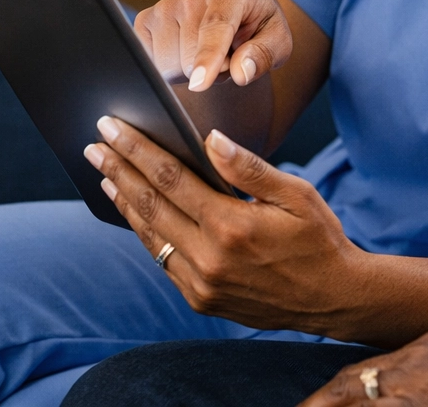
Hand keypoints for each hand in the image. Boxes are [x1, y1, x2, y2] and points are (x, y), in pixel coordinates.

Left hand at [85, 116, 371, 335]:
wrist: (333, 298)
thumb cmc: (319, 239)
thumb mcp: (296, 194)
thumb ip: (249, 168)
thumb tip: (209, 140)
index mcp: (231, 226)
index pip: (170, 179)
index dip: (137, 151)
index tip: (111, 128)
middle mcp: (209, 258)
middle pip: (150, 205)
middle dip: (119, 171)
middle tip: (94, 145)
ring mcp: (201, 283)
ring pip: (150, 236)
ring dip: (125, 202)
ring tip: (107, 176)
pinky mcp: (201, 299)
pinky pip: (163, 260)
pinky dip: (146, 233)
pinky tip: (138, 213)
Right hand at [135, 0, 293, 91]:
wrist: (237, 12)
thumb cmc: (258, 28)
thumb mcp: (278, 41)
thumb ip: (264, 55)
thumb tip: (241, 72)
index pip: (215, 28)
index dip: (208, 58)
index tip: (200, 84)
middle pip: (190, 58)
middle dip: (211, 72)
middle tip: (227, 57)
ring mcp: (165, 6)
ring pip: (167, 65)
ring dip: (190, 72)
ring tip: (207, 54)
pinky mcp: (145, 21)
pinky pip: (149, 64)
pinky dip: (169, 69)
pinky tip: (185, 53)